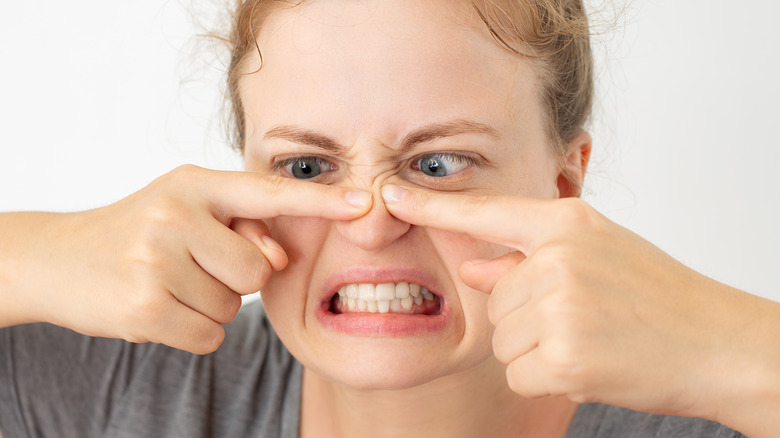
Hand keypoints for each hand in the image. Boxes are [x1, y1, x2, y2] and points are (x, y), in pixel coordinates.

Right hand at [1, 165, 371, 353]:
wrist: (60, 260)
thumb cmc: (138, 233)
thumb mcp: (187, 212)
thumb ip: (241, 228)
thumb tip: (280, 260)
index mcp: (193, 183)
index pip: (269, 193)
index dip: (321, 201)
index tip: (365, 202)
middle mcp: (176, 215)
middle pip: (260, 270)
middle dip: (237, 279)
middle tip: (192, 265)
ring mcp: (157, 260)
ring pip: (235, 306)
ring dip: (210, 304)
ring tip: (169, 282)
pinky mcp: (145, 307)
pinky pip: (210, 335)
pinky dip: (192, 330)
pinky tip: (159, 307)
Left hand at [381, 183, 779, 430]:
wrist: (717, 343)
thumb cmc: (658, 297)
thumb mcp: (596, 257)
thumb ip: (526, 259)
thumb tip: (471, 267)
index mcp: (567, 224)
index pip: (485, 212)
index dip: (431, 206)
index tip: (388, 195)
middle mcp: (557, 258)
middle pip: (494, 299)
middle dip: (526, 319)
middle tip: (585, 319)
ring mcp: (560, 307)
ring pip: (504, 340)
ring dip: (537, 350)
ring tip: (591, 338)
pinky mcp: (563, 356)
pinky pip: (520, 374)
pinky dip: (548, 379)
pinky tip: (591, 364)